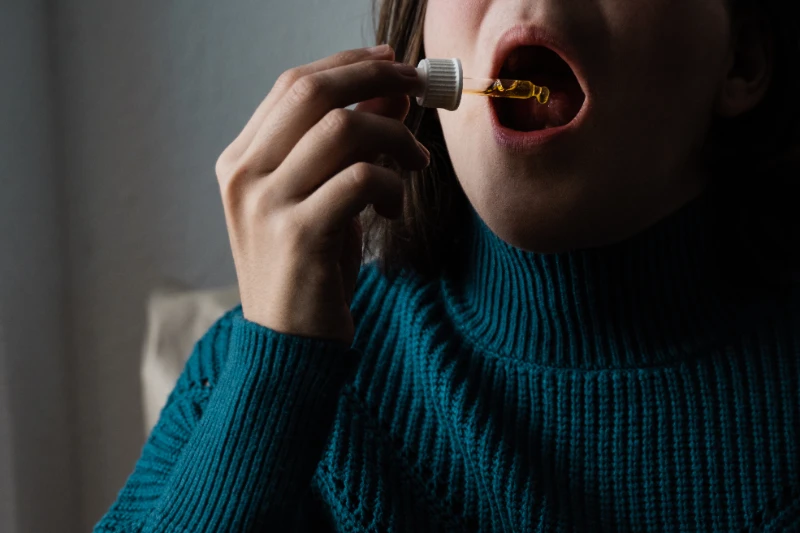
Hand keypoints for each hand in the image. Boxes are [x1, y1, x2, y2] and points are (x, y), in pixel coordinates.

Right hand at [215, 45, 428, 342]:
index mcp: (241, 161)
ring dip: (395, 138)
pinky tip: (393, 212)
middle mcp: (244, 176)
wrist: (290, 346)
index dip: (346, 64)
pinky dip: (392, 186)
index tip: (390, 60)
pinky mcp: (298, 236)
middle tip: (418, 86)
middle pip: (312, 92)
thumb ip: (348, 145)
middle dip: (374, 78)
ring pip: (342, 130)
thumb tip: (391, 91)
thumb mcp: (325, 199)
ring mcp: (265, 205)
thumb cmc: (310, 270)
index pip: (293, 85)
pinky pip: (361, 180)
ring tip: (416, 164)